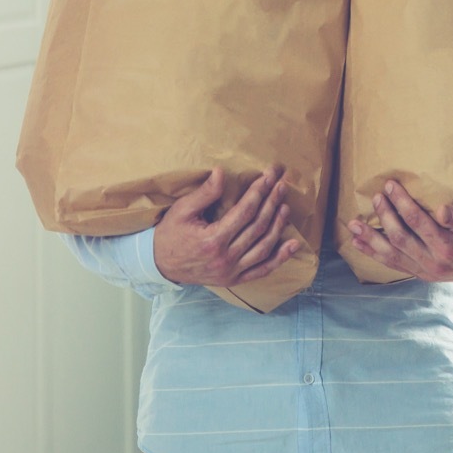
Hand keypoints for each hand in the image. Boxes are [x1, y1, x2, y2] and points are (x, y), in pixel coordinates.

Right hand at [153, 166, 300, 286]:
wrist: (160, 264)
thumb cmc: (170, 234)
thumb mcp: (182, 210)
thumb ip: (204, 193)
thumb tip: (221, 172)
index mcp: (213, 240)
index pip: (244, 212)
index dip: (258, 193)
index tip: (268, 177)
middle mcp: (225, 258)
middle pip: (257, 227)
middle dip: (272, 203)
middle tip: (282, 185)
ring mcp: (231, 271)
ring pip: (264, 248)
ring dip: (278, 226)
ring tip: (285, 207)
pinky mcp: (234, 279)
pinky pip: (262, 270)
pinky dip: (280, 258)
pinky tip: (293, 245)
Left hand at [347, 180, 452, 283]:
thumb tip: (440, 210)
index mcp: (448, 247)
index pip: (418, 221)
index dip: (401, 202)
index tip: (390, 185)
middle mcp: (433, 261)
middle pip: (400, 237)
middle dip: (385, 215)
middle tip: (375, 196)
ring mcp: (424, 270)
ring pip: (391, 254)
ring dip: (370, 239)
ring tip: (352, 224)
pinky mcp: (419, 274)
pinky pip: (393, 264)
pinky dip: (373, 254)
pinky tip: (357, 243)